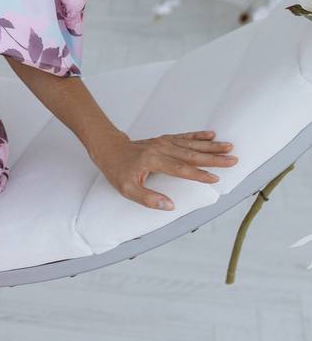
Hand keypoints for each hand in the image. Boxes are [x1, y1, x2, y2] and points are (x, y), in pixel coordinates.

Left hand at [90, 129, 238, 210]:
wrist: (109, 147)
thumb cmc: (117, 169)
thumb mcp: (127, 189)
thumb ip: (148, 198)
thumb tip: (170, 206)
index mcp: (153, 160)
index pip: (180, 169)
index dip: (198, 174)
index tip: (215, 178)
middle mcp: (160, 148)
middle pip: (190, 154)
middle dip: (213, 157)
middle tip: (232, 159)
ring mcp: (163, 142)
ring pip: (191, 144)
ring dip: (211, 145)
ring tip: (228, 146)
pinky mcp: (164, 139)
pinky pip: (184, 137)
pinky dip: (198, 135)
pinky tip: (211, 134)